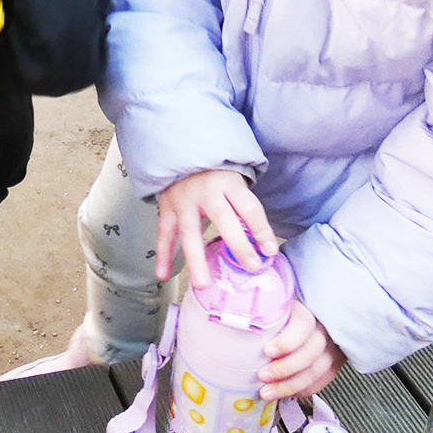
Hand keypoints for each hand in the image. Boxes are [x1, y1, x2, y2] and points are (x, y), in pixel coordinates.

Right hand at [155, 168, 277, 284]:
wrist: (180, 148)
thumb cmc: (213, 172)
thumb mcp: (234, 181)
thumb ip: (244, 208)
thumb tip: (261, 244)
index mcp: (228, 184)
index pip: (249, 207)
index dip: (261, 230)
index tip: (269, 251)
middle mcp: (206, 192)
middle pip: (223, 219)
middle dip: (238, 245)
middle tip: (250, 267)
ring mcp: (183, 200)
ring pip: (189, 232)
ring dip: (196, 260)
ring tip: (203, 283)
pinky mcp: (166, 207)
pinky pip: (164, 234)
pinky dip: (162, 255)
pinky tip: (164, 274)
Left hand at [260, 301, 344, 399]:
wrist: (306, 319)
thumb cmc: (282, 313)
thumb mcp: (273, 305)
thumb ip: (259, 309)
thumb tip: (229, 310)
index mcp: (307, 309)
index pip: (303, 325)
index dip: (287, 341)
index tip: (267, 351)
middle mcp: (323, 329)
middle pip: (310, 352)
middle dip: (284, 368)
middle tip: (262, 375)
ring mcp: (331, 348)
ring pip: (316, 371)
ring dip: (290, 385)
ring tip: (267, 392)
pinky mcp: (332, 364)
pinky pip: (320, 382)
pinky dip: (301, 390)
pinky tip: (284, 392)